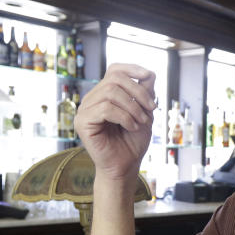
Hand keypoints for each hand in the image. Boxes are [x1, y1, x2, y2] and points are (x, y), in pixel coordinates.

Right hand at [74, 63, 156, 179]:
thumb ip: (145, 93)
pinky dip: (124, 116)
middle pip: (114, 79)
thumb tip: (150, 73)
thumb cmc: (133, 141)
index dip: (132, 68)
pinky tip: (132, 127)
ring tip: (142, 121)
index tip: (149, 76)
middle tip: (151, 108)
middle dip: (138, 92)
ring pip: (111, 93)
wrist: (125, 166)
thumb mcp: (144, 113)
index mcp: (104, 94)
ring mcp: (84, 110)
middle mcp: (92, 99)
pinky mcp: (82, 122)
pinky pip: (105, 109)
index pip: (114, 70)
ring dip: (133, 107)